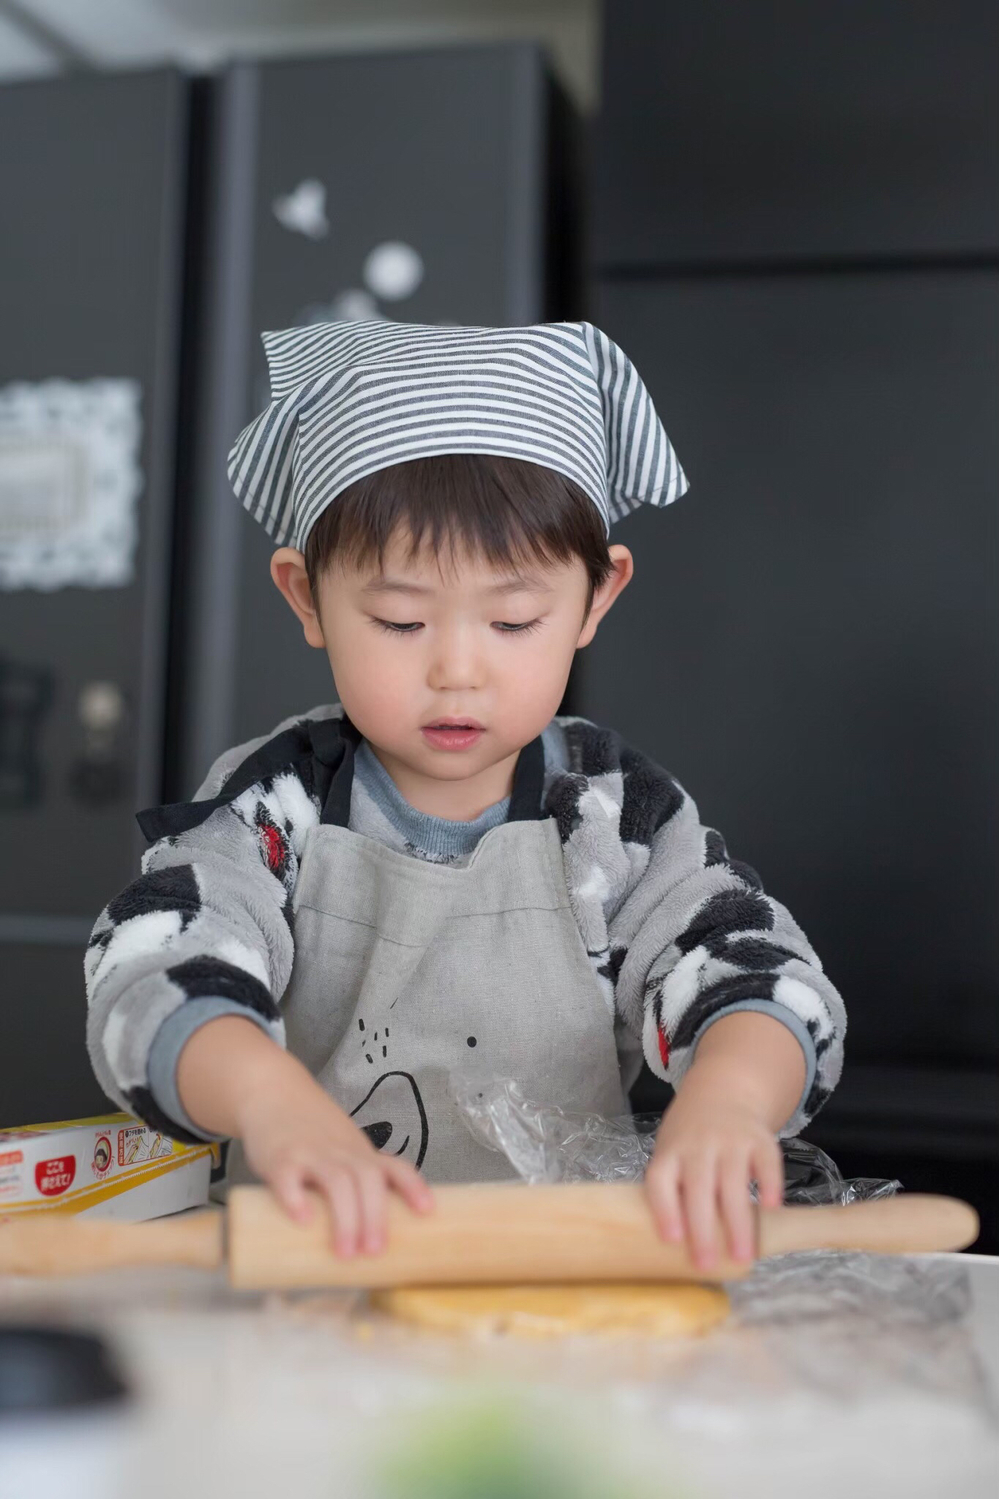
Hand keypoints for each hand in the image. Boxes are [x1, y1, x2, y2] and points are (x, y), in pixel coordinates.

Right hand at [237, 1076, 433, 1257]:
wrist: (273, 1090)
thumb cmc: (311, 1129)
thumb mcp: (342, 1146)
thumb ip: (354, 1178)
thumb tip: (368, 1233)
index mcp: (360, 1153)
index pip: (395, 1167)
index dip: (413, 1187)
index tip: (427, 1211)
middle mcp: (341, 1151)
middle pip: (368, 1179)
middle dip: (375, 1216)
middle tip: (374, 1252)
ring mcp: (311, 1153)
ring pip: (336, 1182)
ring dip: (345, 1219)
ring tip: (345, 1253)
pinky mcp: (280, 1158)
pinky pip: (289, 1177)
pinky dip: (296, 1199)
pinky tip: (302, 1221)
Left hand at [643, 1011, 802, 1269]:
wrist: (723, 1089)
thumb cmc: (691, 1137)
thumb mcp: (671, 1151)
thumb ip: (674, 1187)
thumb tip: (675, 1248)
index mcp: (670, 1152)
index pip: (660, 1180)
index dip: (664, 1209)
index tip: (671, 1240)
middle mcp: (698, 1145)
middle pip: (698, 1189)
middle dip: (702, 1229)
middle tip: (706, 1264)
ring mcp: (730, 1140)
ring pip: (733, 1182)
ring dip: (738, 1221)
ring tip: (742, 1256)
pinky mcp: (760, 1139)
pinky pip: (766, 1163)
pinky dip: (769, 1185)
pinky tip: (770, 1209)